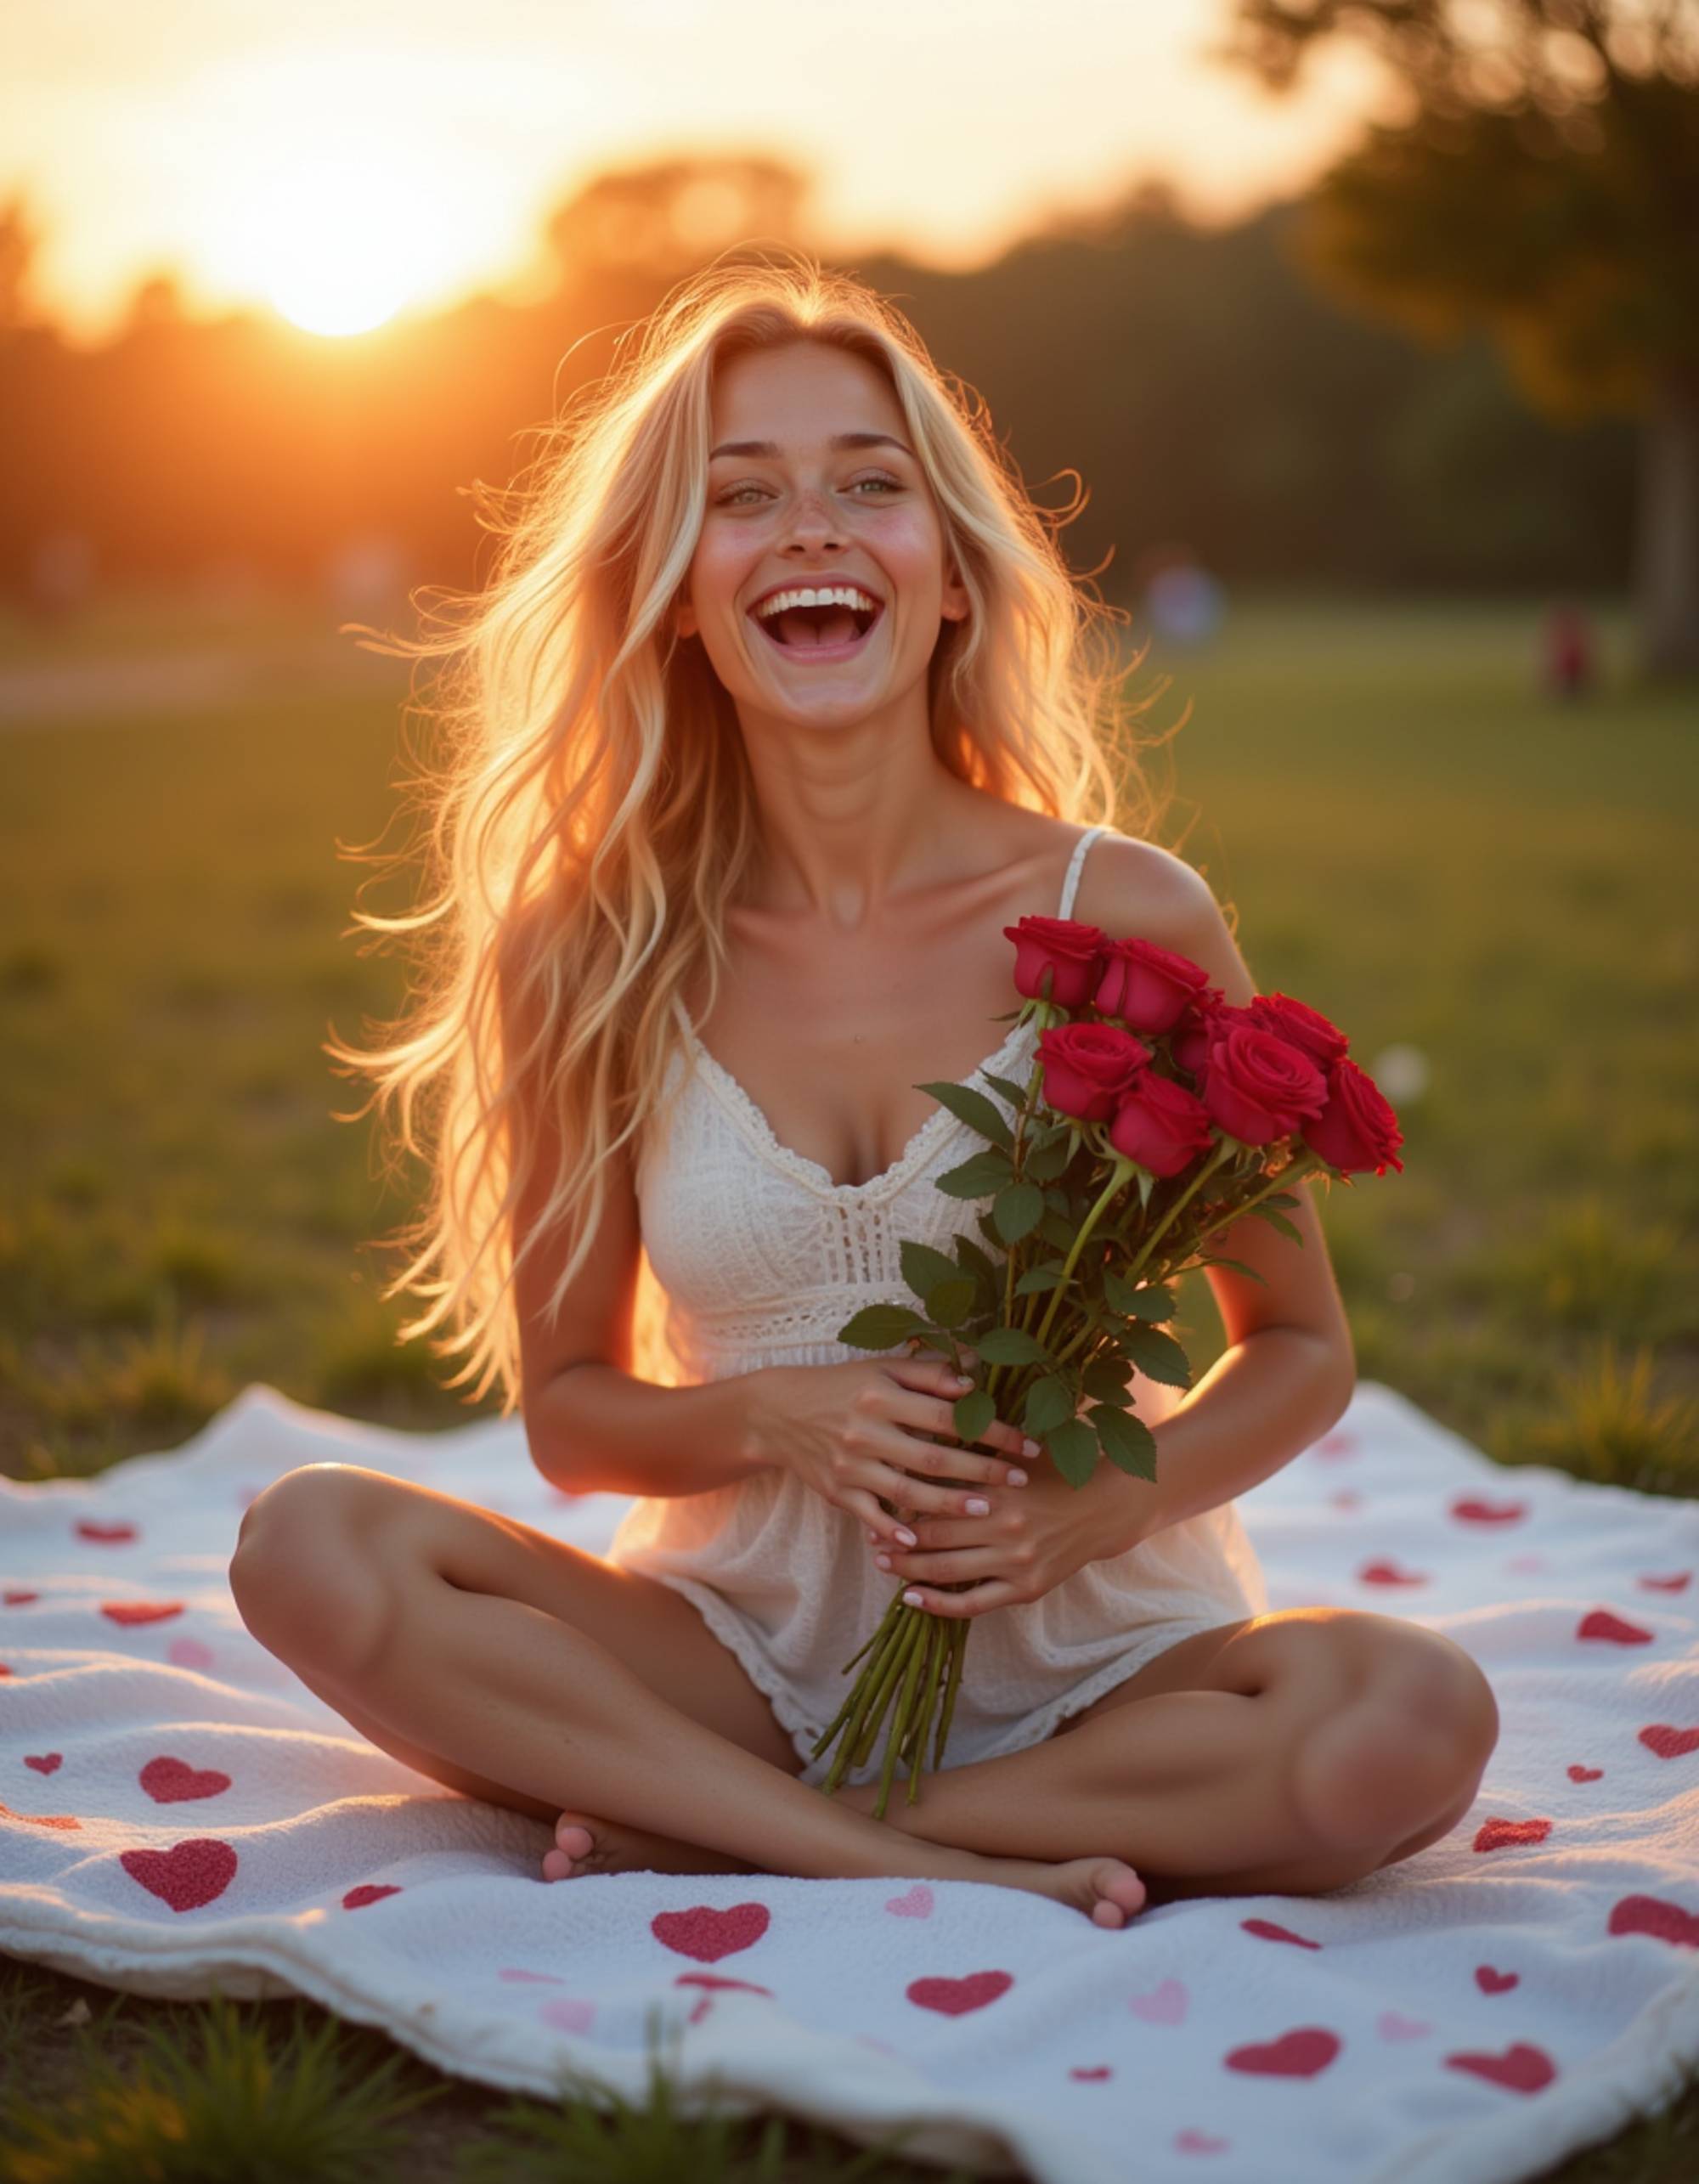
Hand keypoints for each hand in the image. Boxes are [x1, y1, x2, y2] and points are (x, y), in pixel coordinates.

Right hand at [748, 1341, 1037, 1546]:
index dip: (991, 1430)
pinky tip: (921, 1541)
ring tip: (985, 1509)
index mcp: (881, 1396)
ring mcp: (850, 1466)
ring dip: (949, 1504)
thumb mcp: (880, 1369)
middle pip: (934, 1457)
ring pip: (908, 1492)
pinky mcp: (837, 1492)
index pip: (948, 1416)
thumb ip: (928, 1372)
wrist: (777, 1413)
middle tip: (1018, 1482)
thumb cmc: (840, 1387)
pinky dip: (895, 1530)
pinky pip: (871, 1515)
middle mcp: (866, 1431)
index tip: (1025, 1444)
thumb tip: (976, 1376)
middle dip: (981, 1471)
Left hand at [863, 1416, 1144, 1619]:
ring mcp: (1016, 1561)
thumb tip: (928, 1419)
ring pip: (947, 1572)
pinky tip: (913, 1599)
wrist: (1103, 1508)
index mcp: (999, 1486)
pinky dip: (939, 1604)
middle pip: (934, 1537)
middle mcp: (1006, 1526)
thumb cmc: (1051, 1472)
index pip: (936, 1497)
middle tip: (870, 1538)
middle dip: (897, 1539)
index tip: (877, 1499)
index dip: (900, 1502)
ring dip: (909, 1571)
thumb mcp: (1017, 1449)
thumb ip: (977, 1440)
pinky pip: (973, 1604)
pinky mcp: (1026, 1589)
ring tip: (884, 1564)